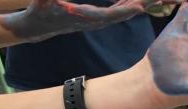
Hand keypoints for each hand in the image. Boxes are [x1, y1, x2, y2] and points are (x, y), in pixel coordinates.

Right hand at [0, 0, 181, 41]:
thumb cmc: (39, 12)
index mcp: (92, 17)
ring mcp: (103, 18)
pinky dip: (135, 1)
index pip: (116, 13)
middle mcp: (101, 20)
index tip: (146, 4)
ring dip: (147, 3)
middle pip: (131, 10)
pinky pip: (123, 7)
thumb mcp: (42, 1)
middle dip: (150, 4)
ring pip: (130, 8)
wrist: (37, 26)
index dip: (131, 8)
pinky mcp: (101, 15)